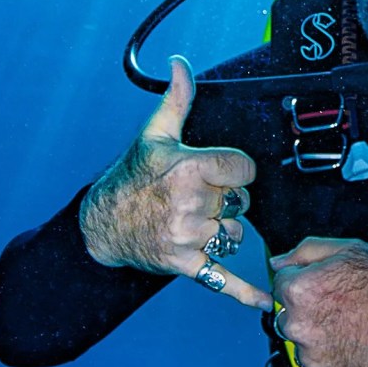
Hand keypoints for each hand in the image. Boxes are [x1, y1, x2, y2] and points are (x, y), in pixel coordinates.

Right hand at [79, 55, 271, 310]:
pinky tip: (268, 302)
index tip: (218, 170)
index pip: (244, 169)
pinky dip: (246, 293)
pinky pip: (224, 278)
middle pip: (241, 201)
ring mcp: (188, 236)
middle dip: (226, 198)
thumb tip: (182, 64)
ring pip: (235, 232)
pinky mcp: (184, 264)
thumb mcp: (153, 135)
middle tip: (197, 195)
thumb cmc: (130, 178)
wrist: (99, 226)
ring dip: (223, 228)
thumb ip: (176, 101)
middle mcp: (190, 202)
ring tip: (192, 219)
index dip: (235, 170)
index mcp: (189, 168)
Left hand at [270, 238, 367, 366]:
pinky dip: (333, 360)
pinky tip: (356, 347)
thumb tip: (278, 263)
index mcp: (299, 291)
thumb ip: (306, 252)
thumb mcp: (350, 250)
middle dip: (308, 312)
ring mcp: (312, 357)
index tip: (327, 290)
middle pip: (287, 317)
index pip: (281, 285)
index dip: (306, 283)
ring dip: (319, 338)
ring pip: (303, 345)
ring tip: (352, 329)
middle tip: (342, 309)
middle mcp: (298, 326)